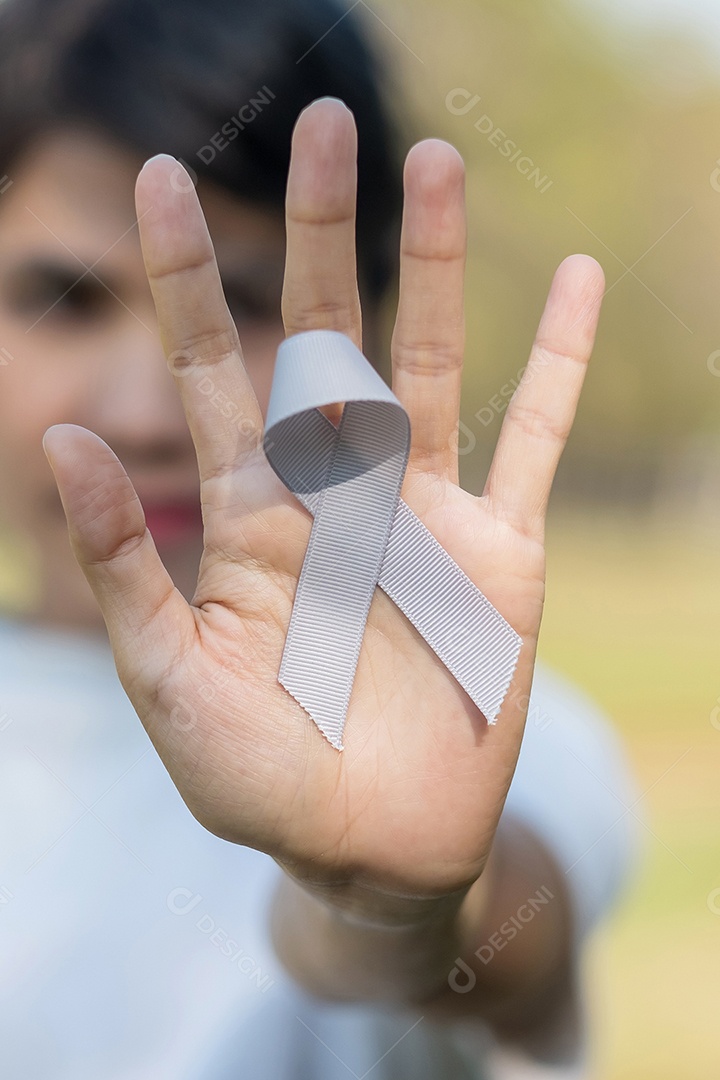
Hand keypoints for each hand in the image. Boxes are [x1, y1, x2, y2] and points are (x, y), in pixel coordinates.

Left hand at [43, 98, 603, 909]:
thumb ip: (119, 566)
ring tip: (440, 162)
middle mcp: (335, 492)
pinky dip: (557, 366)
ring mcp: (423, 515)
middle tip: (328, 122)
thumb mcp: (170, 683)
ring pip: (429, 366)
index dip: (184, 278)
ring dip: (437, 268)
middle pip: (328, 336)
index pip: (211, 373)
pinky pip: (534, 441)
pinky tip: (577, 282)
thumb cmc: (259, 779)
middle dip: (322, 234)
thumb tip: (63, 435)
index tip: (156, 180)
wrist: (371, 846)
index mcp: (249, 516)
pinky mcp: (502, 554)